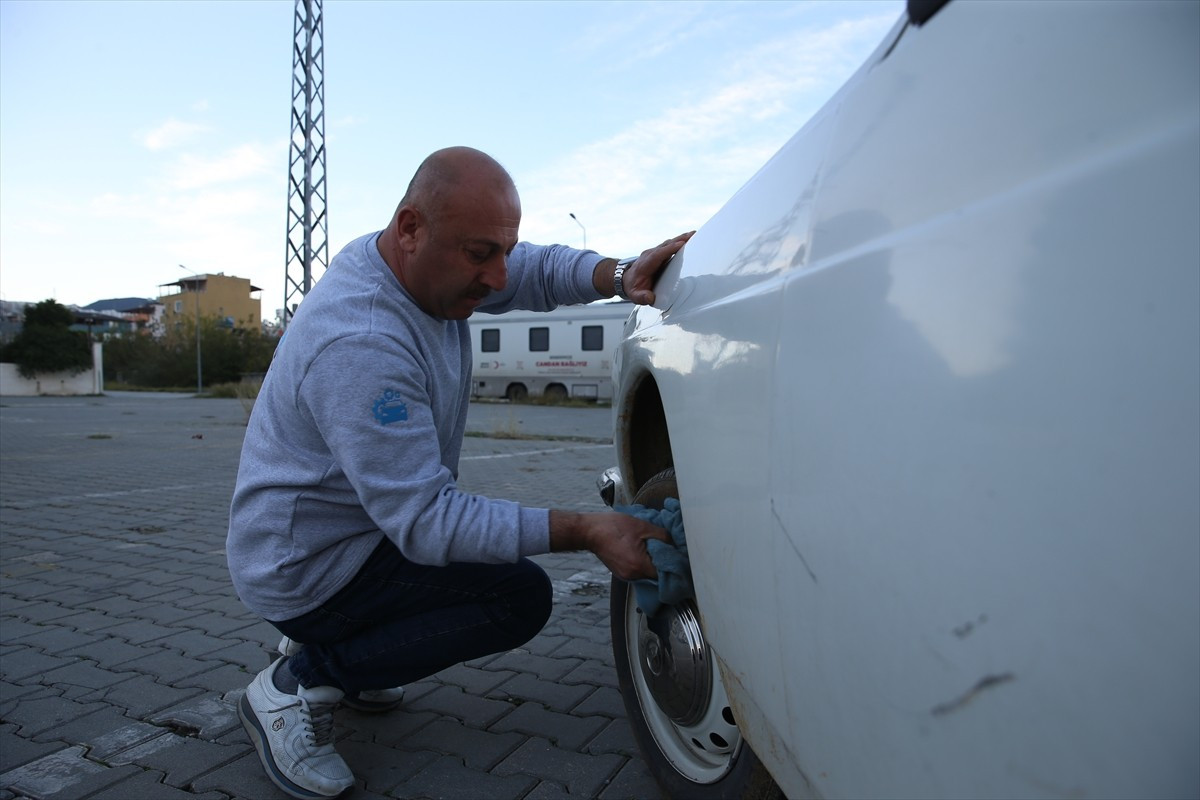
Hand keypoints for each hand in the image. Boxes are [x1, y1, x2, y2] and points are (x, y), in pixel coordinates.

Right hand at [550, 510, 670, 580]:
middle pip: (657, 576)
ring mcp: (626, 576)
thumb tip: (676, 543)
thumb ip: (663, 536)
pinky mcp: (621, 573)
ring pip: (648, 574)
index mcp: (639, 565)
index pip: (666, 574)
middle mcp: (633, 575)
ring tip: (656, 550)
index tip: (682, 559)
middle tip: (671, 552)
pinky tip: (644, 551)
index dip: (675, 566)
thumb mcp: (643, 526)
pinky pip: (639, 572)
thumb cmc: (612, 527)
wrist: (590, 531)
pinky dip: (644, 564)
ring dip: (654, 564)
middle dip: (665, 564)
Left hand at [621, 231, 694, 304]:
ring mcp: (654, 253)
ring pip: (668, 244)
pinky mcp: (659, 253)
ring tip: (694, 234)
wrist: (627, 280)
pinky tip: (689, 239)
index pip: (658, 255)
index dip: (669, 249)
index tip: (681, 244)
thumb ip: (642, 297)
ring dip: (681, 239)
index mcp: (645, 265)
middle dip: (679, 240)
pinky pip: (670, 246)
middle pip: (665, 246)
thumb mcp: (635, 295)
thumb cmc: (633, 287)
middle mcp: (650, 255)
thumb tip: (650, 298)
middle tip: (692, 235)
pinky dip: (679, 242)